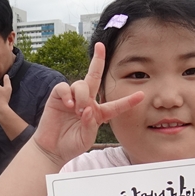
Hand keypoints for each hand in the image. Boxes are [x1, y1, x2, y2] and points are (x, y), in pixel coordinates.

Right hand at [32, 44, 143, 166]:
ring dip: (82, 95)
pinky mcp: (57, 97)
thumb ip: (90, 125)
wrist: (52, 149)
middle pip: (94, 76)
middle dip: (98, 60)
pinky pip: (64, 87)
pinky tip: (68, 104)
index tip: (141, 95)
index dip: (128, 101)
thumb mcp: (85, 139)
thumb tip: (88, 109)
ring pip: (81, 84)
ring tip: (78, 109)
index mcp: (98, 113)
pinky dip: (67, 94)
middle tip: (100, 46)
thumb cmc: (71, 145)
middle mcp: (86, 102)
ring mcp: (72, 98)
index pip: (115, 105)